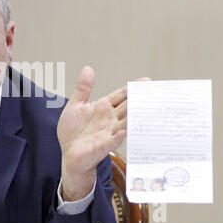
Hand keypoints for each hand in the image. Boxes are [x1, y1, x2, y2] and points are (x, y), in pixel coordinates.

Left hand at [57, 66, 148, 200]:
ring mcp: (107, 133)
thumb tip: (88, 68)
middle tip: (155, 94)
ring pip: (125, 123)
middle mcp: (109, 120)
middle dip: (140, 101)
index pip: (121, 96)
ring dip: (134, 117)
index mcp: (103, 108)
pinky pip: (113, 140)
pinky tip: (125, 131)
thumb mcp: (75, 106)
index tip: (146, 81)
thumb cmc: (73, 132)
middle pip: (127, 107)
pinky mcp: (102, 146)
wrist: (68, 154)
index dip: (132, 88)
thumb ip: (83, 89)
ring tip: (146, 110)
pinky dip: (119, 136)